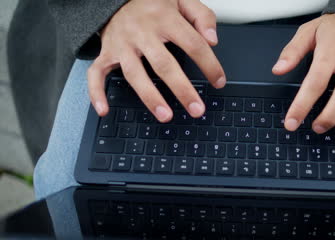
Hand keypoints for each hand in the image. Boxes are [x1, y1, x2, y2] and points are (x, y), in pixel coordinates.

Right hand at [88, 0, 225, 121]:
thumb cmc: (153, 2)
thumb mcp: (182, 0)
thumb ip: (202, 17)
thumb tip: (212, 40)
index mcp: (165, 18)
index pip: (193, 44)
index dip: (209, 65)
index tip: (219, 81)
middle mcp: (142, 32)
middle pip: (164, 64)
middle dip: (182, 89)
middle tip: (196, 109)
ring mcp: (123, 44)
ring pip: (135, 74)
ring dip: (150, 97)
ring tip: (165, 116)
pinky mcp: (107, 52)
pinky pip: (97, 73)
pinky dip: (97, 92)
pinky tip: (104, 110)